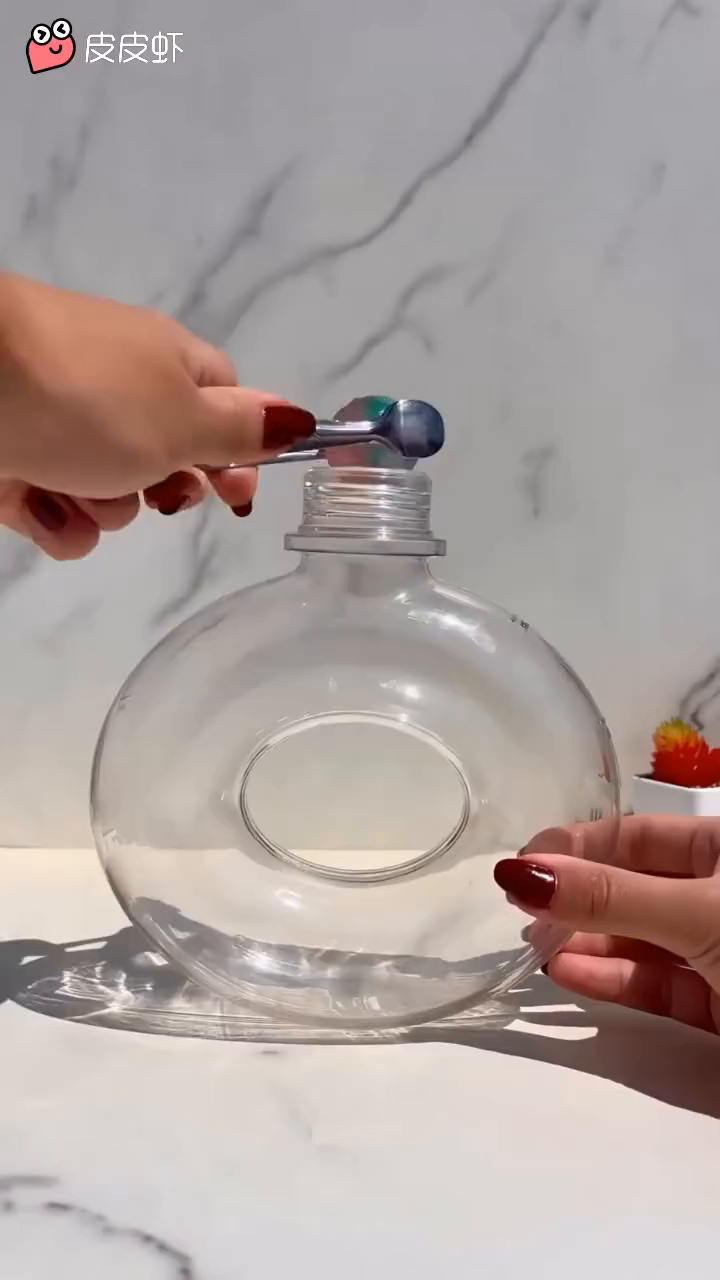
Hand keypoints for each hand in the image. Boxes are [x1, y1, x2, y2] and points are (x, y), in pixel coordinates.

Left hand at [0, 273, 313, 557]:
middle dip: (162, 490)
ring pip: (111, 495)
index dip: (237, 456)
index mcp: (171, 365)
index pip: (226, 408)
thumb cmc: (90, 398)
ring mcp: (64, 426)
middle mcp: (121, 392)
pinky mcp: (16, 460)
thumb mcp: (184, 420)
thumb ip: (243, 431)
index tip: (236, 498)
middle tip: (152, 489)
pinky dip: (53, 519)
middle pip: (168, 461)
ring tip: (76, 491)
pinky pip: (56, 510)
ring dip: (102, 509)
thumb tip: (300, 419)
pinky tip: (40, 506)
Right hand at [494, 815, 719, 1033]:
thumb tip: (520, 874)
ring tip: (536, 945)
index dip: (579, 847)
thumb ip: (612, 898)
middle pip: (635, 888)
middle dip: (577, 898)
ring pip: (642, 940)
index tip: (522, 864)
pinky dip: (612, 980)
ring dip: (586, 942)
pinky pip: (657, 985)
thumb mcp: (699, 912)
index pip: (639, 836)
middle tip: (521, 909)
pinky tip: (566, 973)